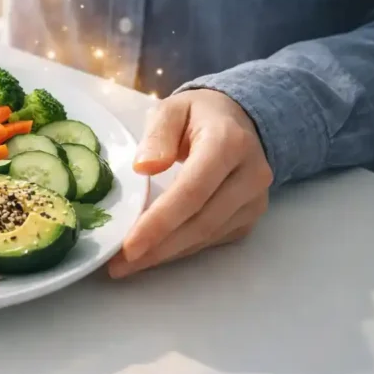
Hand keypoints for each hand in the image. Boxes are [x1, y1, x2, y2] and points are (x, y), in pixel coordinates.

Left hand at [108, 88, 273, 277]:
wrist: (239, 119)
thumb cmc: (197, 114)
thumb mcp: (172, 108)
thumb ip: (157, 134)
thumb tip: (144, 168)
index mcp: (229, 144)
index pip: (192, 191)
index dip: (160, 222)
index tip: (129, 246)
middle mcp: (250, 175)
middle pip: (201, 221)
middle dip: (158, 248)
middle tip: (118, 265)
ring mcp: (255, 200)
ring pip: (207, 236)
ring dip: (166, 254)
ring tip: (127, 265)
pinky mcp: (250, 216)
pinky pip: (212, 239)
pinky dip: (180, 249)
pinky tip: (152, 254)